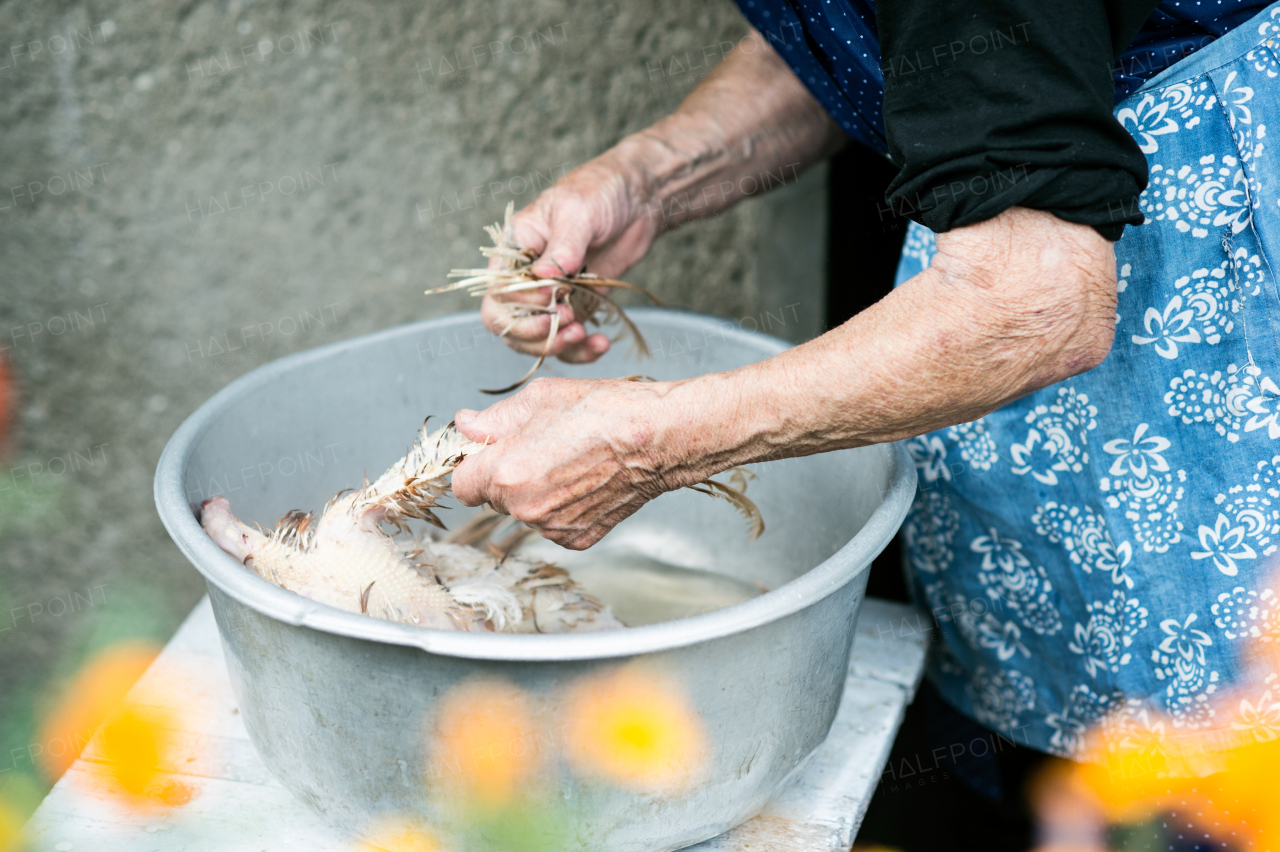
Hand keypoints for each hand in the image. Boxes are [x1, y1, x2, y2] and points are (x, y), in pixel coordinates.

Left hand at [450, 377, 684, 549]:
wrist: (658, 438)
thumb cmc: (604, 412)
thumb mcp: (539, 398)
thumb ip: (493, 419)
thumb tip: (465, 424)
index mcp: (506, 473)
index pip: (461, 484)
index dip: (473, 464)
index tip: (489, 452)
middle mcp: (525, 508)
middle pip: (493, 498)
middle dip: (506, 475)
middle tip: (540, 447)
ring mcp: (552, 528)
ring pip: (524, 511)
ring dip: (534, 492)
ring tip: (568, 461)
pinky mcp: (577, 539)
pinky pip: (552, 524)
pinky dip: (561, 506)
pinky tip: (584, 480)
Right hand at [481, 149, 660, 363]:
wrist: (637, 198)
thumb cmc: (599, 191)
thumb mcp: (577, 211)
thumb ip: (563, 246)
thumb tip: (544, 278)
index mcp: (513, 251)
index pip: (498, 294)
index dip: (522, 305)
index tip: (554, 296)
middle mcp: (525, 278)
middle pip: (509, 325)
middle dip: (536, 334)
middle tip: (570, 322)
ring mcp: (551, 296)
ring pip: (537, 340)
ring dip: (558, 346)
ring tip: (585, 336)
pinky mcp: (578, 307)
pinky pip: (569, 339)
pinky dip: (582, 350)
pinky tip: (601, 344)